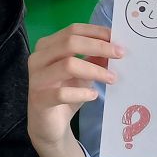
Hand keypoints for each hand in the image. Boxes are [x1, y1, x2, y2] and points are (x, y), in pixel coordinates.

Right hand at [28, 24, 122, 156]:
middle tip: (120, 54)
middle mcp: (38, 58)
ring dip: (94, 70)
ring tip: (111, 78)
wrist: (48, 126)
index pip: (73, 30)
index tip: (117, 38)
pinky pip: (61, 93)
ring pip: (68, 65)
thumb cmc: (65, 94)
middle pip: (70, 43)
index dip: (96, 32)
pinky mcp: (39, 99)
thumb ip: (94, 59)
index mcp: (47, 46)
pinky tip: (93, 95)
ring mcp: (36, 78)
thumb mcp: (83, 74)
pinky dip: (81, 93)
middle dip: (98, 47)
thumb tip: (115, 46)